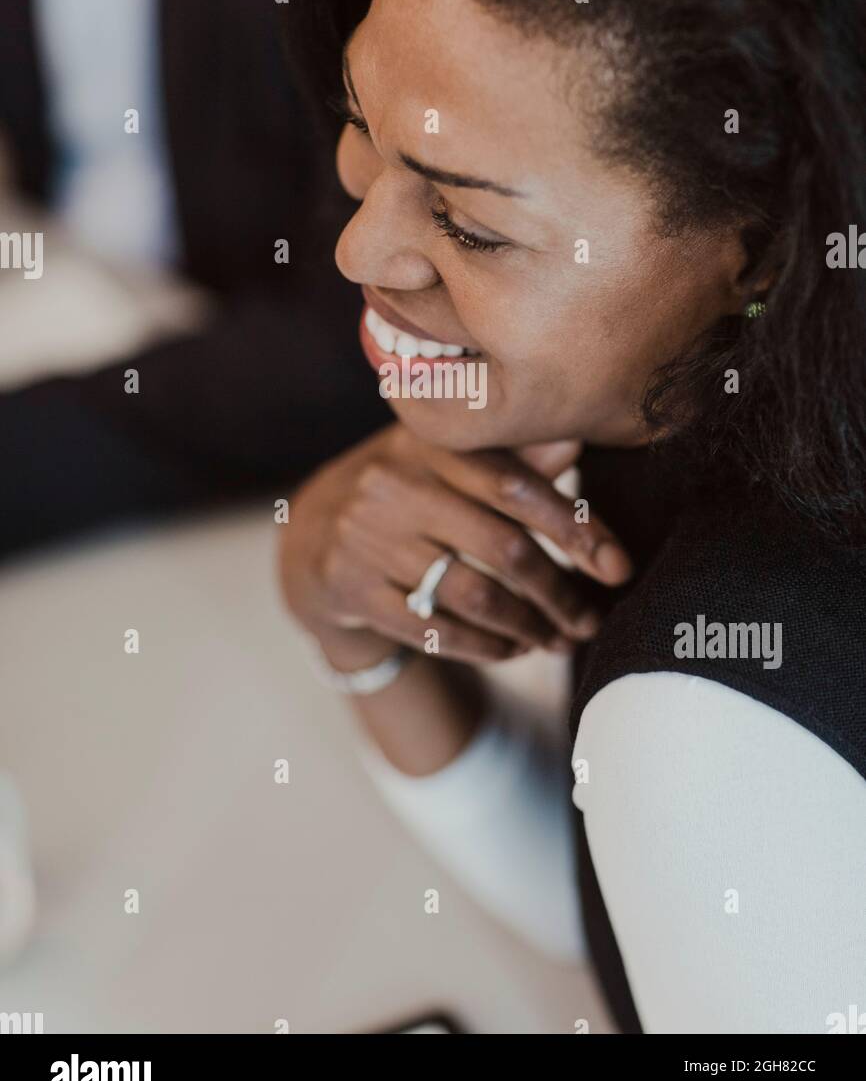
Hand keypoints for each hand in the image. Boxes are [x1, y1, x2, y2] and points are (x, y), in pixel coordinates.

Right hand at [279, 423, 632, 667]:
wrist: (310, 532)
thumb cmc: (406, 488)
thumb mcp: (445, 458)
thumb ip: (512, 454)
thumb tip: (581, 431)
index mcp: (428, 443)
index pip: (516, 486)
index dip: (576, 528)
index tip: (618, 567)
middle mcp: (394, 485)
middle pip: (503, 548)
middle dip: (559, 593)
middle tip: (590, 619)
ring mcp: (367, 539)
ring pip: (474, 596)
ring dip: (528, 627)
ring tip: (558, 640)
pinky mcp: (352, 590)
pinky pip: (435, 631)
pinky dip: (486, 647)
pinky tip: (512, 649)